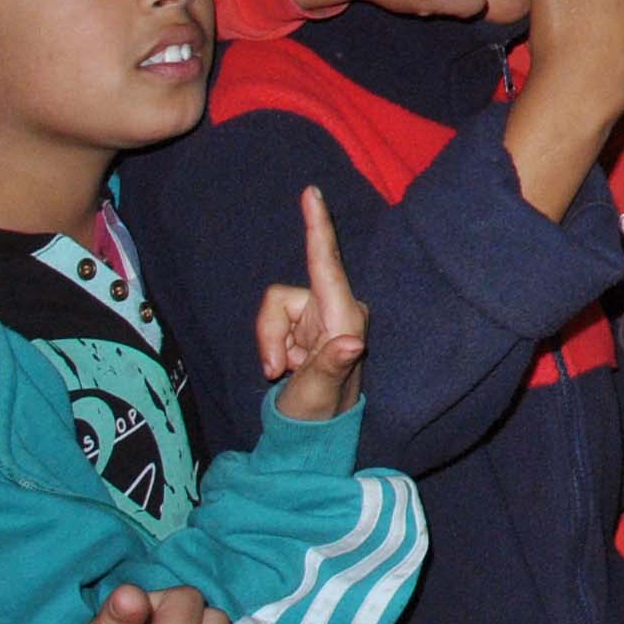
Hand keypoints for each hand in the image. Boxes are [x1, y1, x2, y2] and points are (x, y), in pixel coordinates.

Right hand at [257, 187, 370, 421]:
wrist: (310, 432)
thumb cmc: (320, 412)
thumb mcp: (322, 392)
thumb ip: (331, 364)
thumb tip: (352, 343)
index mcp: (345, 316)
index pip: (327, 262)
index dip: (317, 226)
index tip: (312, 191)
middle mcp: (336, 309)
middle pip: (280, 299)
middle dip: (270, 336)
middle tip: (280, 371)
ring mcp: (321, 316)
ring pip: (272, 312)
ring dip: (271, 345)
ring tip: (288, 372)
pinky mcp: (307, 325)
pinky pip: (272, 323)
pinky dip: (271, 347)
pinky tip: (288, 369)